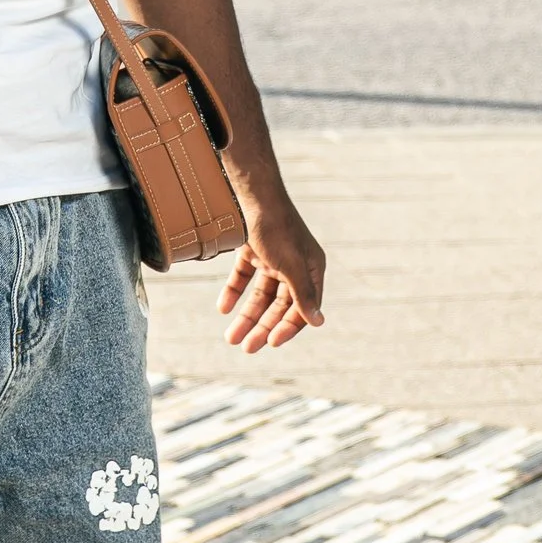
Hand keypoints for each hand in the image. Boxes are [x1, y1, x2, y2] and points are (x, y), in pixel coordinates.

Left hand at [218, 186, 325, 350]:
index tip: (271, 343)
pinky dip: (234, 292)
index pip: (302, 307)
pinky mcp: (253, 251)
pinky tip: (223, 308)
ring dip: (246, 316)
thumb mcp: (291, 265)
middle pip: (279, 305)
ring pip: (260, 295)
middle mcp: (295, 266)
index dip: (288, 327)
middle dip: (263, 327)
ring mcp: (274, 259)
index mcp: (311, 270)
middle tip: (246, 347)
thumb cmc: (277, 229)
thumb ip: (302, 294)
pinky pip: (244, 277)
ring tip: (231, 337)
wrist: (253, 195)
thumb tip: (318, 322)